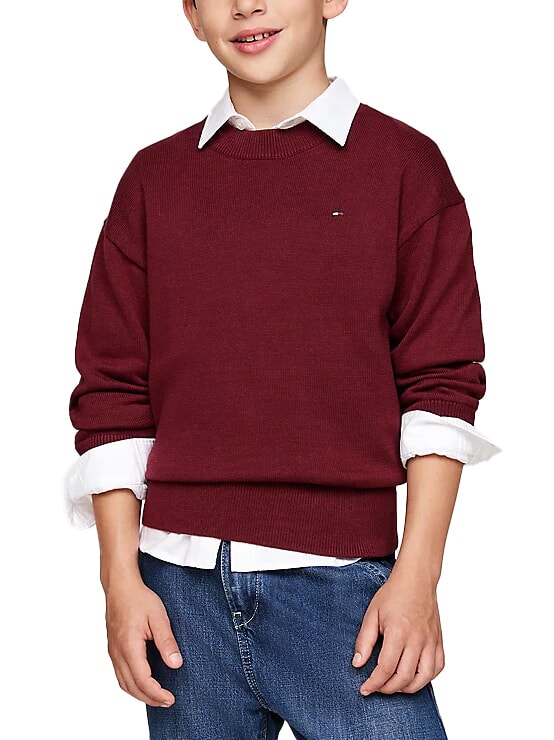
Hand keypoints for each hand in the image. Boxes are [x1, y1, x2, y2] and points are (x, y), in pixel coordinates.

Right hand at [104, 576, 182, 706]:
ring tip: (157, 696)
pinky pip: (120, 673)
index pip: (142, 680)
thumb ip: (167, 642)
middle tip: (167, 701)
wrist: (120, 586)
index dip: (156, 693)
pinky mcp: (113, 648)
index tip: (170, 698)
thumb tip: (176, 664)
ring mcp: (113, 651)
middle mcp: (117, 652)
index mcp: (128, 646)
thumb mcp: (159, 617)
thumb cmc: (139, 598)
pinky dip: (132, 684)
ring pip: (123, 682)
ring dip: (139, 693)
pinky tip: (143, 682)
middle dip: (149, 698)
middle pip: (131, 686)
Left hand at [352, 569, 444, 694]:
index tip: (365, 688)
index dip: (374, 683)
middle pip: (404, 677)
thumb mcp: (372, 614)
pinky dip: (426, 678)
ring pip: (424, 678)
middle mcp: (417, 639)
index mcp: (398, 632)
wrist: (416, 579)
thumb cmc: (394, 594)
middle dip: (388, 688)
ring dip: (408, 688)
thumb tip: (357, 664)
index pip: (386, 668)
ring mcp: (431, 641)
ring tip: (394, 685)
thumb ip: (364, 640)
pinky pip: (438, 668)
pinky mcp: (439, 641)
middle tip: (377, 688)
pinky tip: (414, 676)